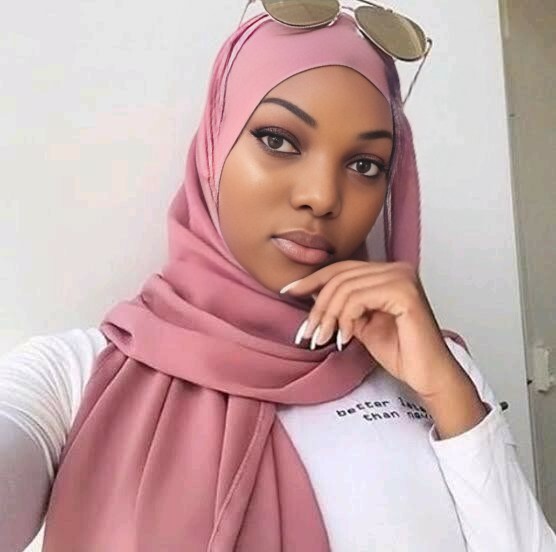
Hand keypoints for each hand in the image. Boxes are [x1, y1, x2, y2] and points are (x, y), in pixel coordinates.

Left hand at [280, 260, 466, 398]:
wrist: (428, 376)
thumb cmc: (400, 352)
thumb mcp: (361, 323)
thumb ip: (343, 305)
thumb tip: (310, 293)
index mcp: (387, 272)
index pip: (342, 269)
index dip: (312, 280)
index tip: (288, 292)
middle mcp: (397, 269)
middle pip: (340, 277)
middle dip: (318, 306)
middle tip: (308, 333)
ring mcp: (402, 278)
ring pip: (345, 288)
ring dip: (328, 317)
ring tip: (322, 339)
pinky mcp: (405, 293)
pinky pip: (358, 299)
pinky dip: (345, 319)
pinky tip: (345, 339)